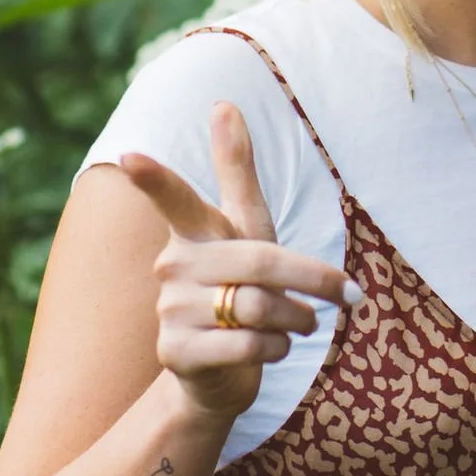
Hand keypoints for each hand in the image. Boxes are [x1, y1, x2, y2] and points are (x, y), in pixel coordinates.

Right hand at [117, 102, 360, 426]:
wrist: (219, 373)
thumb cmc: (240, 287)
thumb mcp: (246, 228)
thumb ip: (236, 171)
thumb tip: (223, 102)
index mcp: (192, 232)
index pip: (172, 199)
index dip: (153, 178)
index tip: (129, 156)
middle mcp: (173, 266)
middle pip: (260, 263)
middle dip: (312, 280)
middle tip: (345, 294)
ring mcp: (169, 311)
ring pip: (257, 307)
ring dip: (296, 317)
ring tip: (302, 322)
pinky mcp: (177, 353)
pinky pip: (247, 345)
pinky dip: (277, 348)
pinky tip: (275, 347)